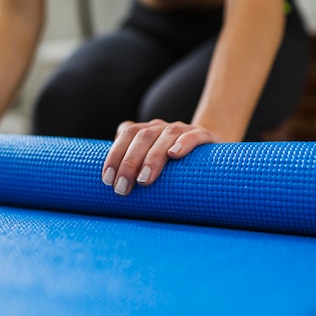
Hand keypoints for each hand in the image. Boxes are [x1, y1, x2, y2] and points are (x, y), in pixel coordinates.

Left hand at [101, 119, 220, 195]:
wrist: (208, 155)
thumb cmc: (171, 167)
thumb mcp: (148, 166)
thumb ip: (129, 167)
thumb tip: (108, 183)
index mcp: (146, 131)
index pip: (126, 135)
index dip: (114, 155)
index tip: (107, 180)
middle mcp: (162, 127)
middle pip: (142, 137)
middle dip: (129, 163)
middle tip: (122, 188)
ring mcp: (183, 129)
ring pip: (166, 135)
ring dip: (152, 157)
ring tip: (144, 180)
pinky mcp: (204, 136)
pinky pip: (193, 135)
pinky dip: (184, 143)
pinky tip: (174, 155)